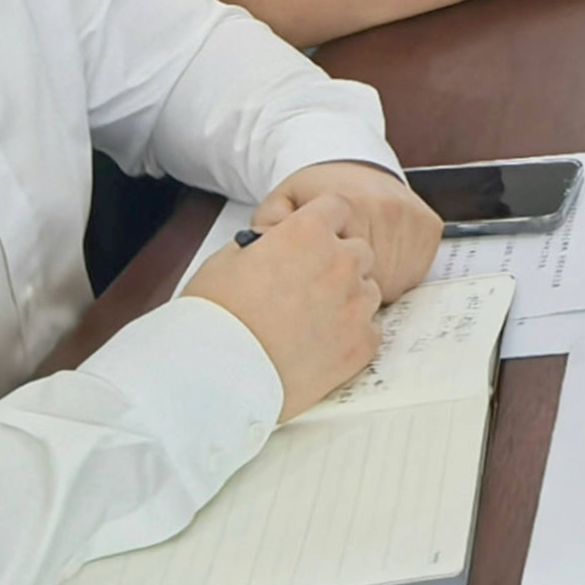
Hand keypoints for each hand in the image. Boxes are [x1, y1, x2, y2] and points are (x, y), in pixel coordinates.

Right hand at [181, 200, 380, 418]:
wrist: (216, 376)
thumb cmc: (215, 317)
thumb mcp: (229, 259)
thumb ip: (268, 243)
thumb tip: (277, 242)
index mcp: (308, 232)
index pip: (338, 208)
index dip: (324, 224)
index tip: (313, 241)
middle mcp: (340, 262)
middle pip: (359, 251)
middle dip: (339, 264)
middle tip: (308, 288)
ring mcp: (355, 304)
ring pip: (368, 291)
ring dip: (348, 300)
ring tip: (311, 323)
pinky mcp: (362, 343)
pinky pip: (369, 329)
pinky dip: (351, 336)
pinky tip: (320, 347)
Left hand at [256, 158, 442, 297]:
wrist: (349, 160)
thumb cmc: (315, 191)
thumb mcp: (279, 206)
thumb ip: (267, 232)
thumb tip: (260, 257)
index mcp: (349, 205)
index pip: (346, 274)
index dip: (330, 286)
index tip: (319, 281)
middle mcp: (386, 208)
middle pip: (376, 281)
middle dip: (354, 289)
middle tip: (335, 278)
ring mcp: (412, 217)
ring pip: (400, 280)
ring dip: (379, 283)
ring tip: (356, 268)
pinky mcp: (430, 225)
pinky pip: (420, 269)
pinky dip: (401, 272)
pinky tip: (381, 258)